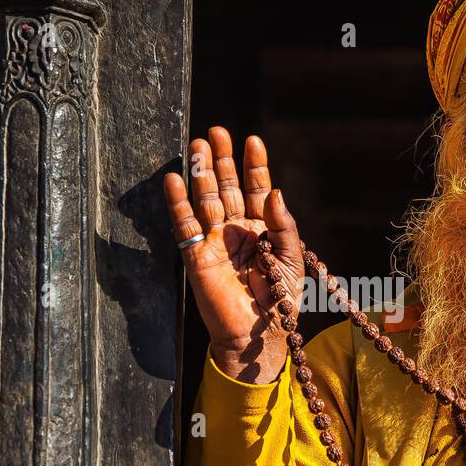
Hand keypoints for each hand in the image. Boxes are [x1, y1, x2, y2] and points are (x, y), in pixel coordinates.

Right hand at [163, 128, 305, 382]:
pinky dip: (178, 203)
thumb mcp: (292, 260)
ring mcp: (215, 240)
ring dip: (201, 172)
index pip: (256, 188)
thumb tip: (275, 192)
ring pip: (205, 199)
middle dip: (222, 159)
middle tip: (217, 131)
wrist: (258, 334)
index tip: (253, 140)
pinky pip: (185, 225)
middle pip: (226, 186)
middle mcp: (237, 229)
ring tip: (199, 145)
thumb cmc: (279, 301)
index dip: (254, 165)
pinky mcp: (196, 256)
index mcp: (263, 227)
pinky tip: (173, 179)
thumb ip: (284, 226)